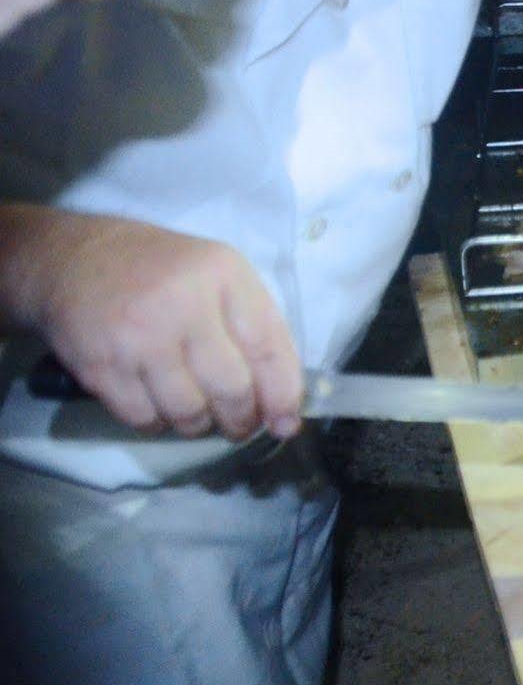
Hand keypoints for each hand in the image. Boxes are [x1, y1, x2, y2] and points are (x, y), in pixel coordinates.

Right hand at [14, 213, 303, 439]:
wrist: (73, 259)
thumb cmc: (162, 271)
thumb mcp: (220, 276)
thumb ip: (257, 329)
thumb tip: (284, 404)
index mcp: (223, 275)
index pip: (268, 347)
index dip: (283, 394)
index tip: (286, 422)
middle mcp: (182, 305)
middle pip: (231, 388)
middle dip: (243, 419)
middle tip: (241, 425)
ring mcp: (137, 337)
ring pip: (188, 412)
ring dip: (201, 424)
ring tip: (201, 414)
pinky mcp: (99, 365)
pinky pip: (143, 418)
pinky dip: (159, 423)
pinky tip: (161, 406)